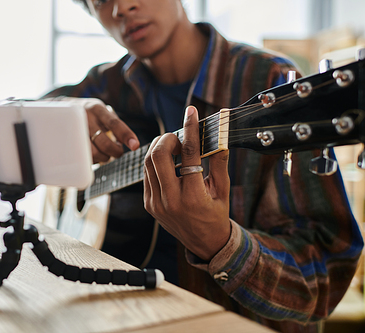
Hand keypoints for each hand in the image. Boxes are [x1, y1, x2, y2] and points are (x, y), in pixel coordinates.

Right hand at [69, 98, 138, 162]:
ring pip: (93, 153)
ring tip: (105, 154)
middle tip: (118, 153)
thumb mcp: (101, 112)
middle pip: (104, 142)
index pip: (114, 123)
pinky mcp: (67, 142)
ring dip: (104, 158)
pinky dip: (92, 159)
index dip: (126, 135)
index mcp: (97, 109)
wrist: (60, 110)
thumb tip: (131, 142)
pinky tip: (94, 154)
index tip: (135, 146)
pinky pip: (83, 157)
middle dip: (115, 152)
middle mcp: (85, 118)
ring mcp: (74, 130)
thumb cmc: (89, 114)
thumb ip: (115, 123)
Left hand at [143, 106, 230, 259]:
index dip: (189, 129)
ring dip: (159, 148)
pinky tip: (168, 161)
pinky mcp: (149, 204)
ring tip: (174, 147)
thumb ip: (219, 161)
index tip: (190, 113)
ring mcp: (156, 203)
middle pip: (157, 155)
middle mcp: (170, 200)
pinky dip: (155, 162)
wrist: (204, 243)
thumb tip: (219, 134)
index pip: (188, 154)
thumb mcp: (223, 189)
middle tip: (179, 138)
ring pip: (147, 163)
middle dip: (167, 138)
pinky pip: (147, 175)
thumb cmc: (217, 215)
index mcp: (192, 197)